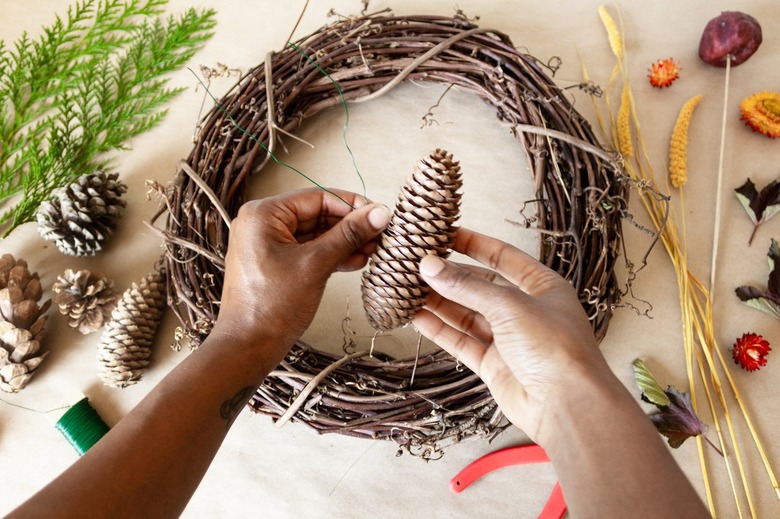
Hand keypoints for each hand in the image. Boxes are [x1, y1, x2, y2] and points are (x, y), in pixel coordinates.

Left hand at [213, 188, 389, 362]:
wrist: (248, 348)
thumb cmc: (272, 307)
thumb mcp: (316, 265)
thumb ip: (348, 236)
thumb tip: (378, 213)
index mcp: (263, 214)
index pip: (317, 198)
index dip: (351, 206)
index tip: (378, 215)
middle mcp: (261, 224)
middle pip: (317, 215)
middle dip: (350, 227)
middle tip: (380, 235)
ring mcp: (267, 244)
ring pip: (315, 234)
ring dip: (344, 242)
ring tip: (373, 251)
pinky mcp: (275, 263)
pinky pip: (308, 251)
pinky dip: (330, 255)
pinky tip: (356, 262)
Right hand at [412, 228, 608, 442]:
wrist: (566, 404)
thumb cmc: (553, 347)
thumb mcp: (509, 306)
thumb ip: (466, 287)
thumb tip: (429, 266)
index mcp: (542, 287)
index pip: (504, 257)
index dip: (475, 244)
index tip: (445, 234)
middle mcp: (526, 311)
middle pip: (481, 288)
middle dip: (450, 277)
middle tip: (417, 265)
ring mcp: (509, 340)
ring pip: (467, 315)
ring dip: (440, 303)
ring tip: (408, 289)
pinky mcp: (494, 366)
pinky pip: (462, 342)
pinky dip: (440, 329)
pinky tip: (417, 316)